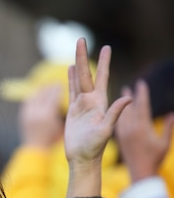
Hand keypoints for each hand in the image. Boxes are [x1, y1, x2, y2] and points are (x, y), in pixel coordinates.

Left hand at [18, 84, 63, 148]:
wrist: (35, 150)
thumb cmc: (53, 141)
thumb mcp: (61, 127)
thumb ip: (62, 114)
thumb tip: (68, 102)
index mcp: (48, 115)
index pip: (53, 96)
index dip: (57, 89)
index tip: (61, 84)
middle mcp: (37, 113)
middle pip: (43, 95)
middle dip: (49, 88)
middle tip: (55, 83)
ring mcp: (28, 114)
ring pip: (34, 97)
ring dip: (40, 90)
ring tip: (46, 86)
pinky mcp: (23, 116)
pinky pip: (27, 102)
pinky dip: (33, 97)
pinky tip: (36, 94)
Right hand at [64, 39, 131, 166]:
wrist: (82, 158)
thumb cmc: (95, 146)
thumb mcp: (106, 129)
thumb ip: (115, 112)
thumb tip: (128, 98)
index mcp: (100, 102)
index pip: (102, 77)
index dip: (104, 62)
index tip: (106, 47)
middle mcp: (91, 100)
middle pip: (86, 74)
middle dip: (83, 57)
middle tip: (81, 40)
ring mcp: (82, 105)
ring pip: (78, 80)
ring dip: (76, 66)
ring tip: (75, 52)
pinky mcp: (72, 111)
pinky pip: (71, 91)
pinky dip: (70, 80)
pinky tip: (68, 71)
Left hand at [115, 80, 173, 181]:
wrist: (139, 172)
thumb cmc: (155, 159)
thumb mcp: (164, 143)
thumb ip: (167, 128)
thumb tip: (172, 114)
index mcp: (142, 128)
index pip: (141, 106)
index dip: (141, 94)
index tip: (140, 83)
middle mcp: (130, 129)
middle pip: (129, 109)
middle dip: (129, 97)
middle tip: (127, 87)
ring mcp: (123, 134)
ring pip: (122, 116)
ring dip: (122, 106)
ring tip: (120, 99)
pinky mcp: (120, 140)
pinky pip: (118, 124)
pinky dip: (118, 116)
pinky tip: (117, 114)